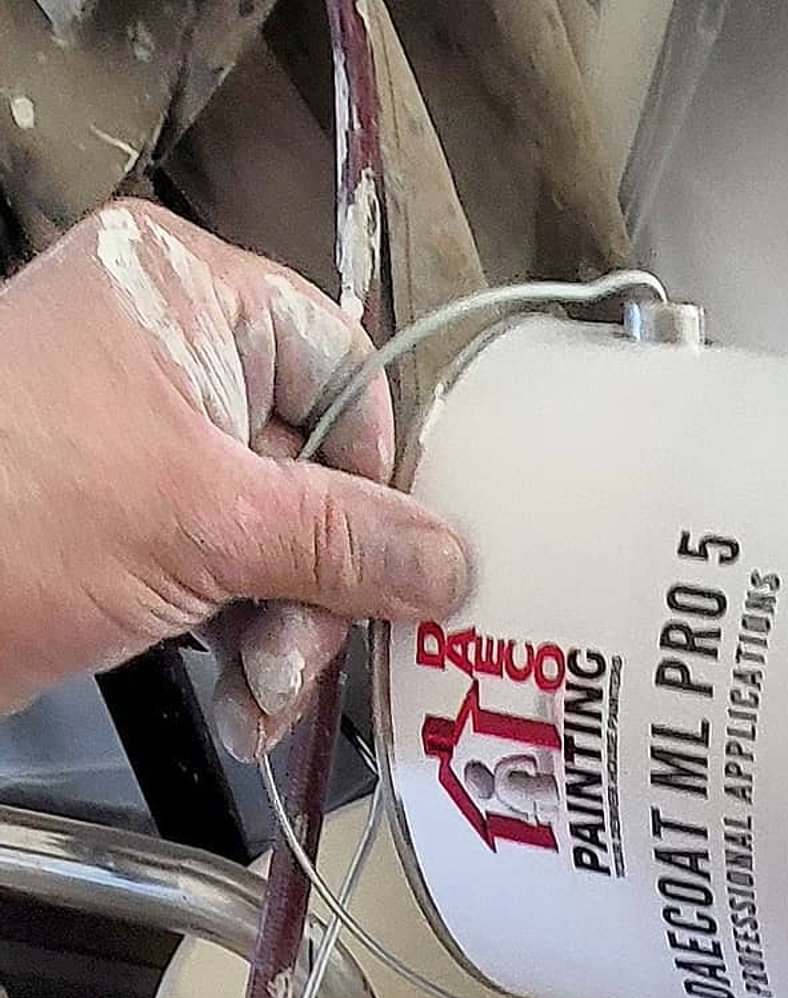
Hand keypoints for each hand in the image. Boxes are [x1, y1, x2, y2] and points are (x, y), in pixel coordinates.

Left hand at [0, 201, 468, 752]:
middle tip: (312, 651)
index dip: (376, 476)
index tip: (395, 560)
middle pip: (319, 472)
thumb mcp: (203, 526)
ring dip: (289, 633)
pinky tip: (241, 699)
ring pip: (280, 539)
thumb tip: (447, 560)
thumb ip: (346, 542)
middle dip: (322, 585)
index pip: (346, 371)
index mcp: (183, 297)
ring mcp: (145, 444)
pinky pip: (230, 576)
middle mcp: (169, 357)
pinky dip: (246, 643)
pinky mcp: (128, 522)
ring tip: (264, 694)